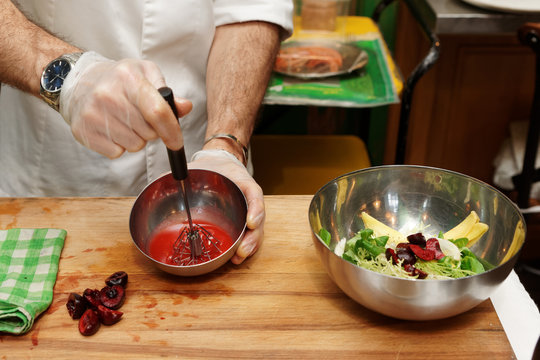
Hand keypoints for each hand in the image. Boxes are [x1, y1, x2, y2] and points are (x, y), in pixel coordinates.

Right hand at [59, 51, 191, 157]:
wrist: (78, 81)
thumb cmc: (118, 79)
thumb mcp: (145, 74)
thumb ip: (167, 93)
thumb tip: (185, 107)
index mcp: (128, 78)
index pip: (157, 112)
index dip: (172, 131)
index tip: (177, 142)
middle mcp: (108, 95)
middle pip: (148, 133)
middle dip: (151, 131)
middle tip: (140, 117)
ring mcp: (93, 114)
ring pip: (134, 146)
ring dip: (136, 138)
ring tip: (124, 121)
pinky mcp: (83, 131)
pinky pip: (116, 152)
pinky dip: (119, 145)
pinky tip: (112, 128)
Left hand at [190, 150, 264, 263]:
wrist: (219, 165)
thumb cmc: (210, 168)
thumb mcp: (198, 166)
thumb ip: (183, 174)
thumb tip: (161, 182)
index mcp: (241, 181)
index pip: (254, 194)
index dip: (255, 209)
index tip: (251, 222)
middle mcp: (248, 198)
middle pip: (258, 218)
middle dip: (252, 237)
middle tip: (242, 250)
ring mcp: (247, 211)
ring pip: (255, 231)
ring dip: (249, 246)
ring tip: (238, 257)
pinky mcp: (241, 222)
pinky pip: (247, 236)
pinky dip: (243, 248)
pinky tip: (234, 258)